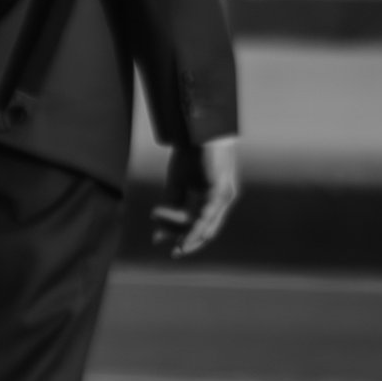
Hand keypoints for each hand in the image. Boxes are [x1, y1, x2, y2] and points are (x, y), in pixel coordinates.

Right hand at [152, 133, 240, 260]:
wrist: (199, 127)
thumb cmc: (190, 151)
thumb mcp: (177, 181)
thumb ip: (172, 202)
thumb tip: (157, 226)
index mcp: (213, 198)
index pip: (199, 224)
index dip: (181, 235)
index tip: (159, 241)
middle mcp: (222, 200)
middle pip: (206, 230)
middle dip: (189, 242)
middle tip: (175, 253)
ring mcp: (224, 196)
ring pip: (207, 226)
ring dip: (187, 234)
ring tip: (170, 236)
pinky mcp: (221, 191)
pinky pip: (206, 217)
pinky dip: (192, 227)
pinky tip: (183, 234)